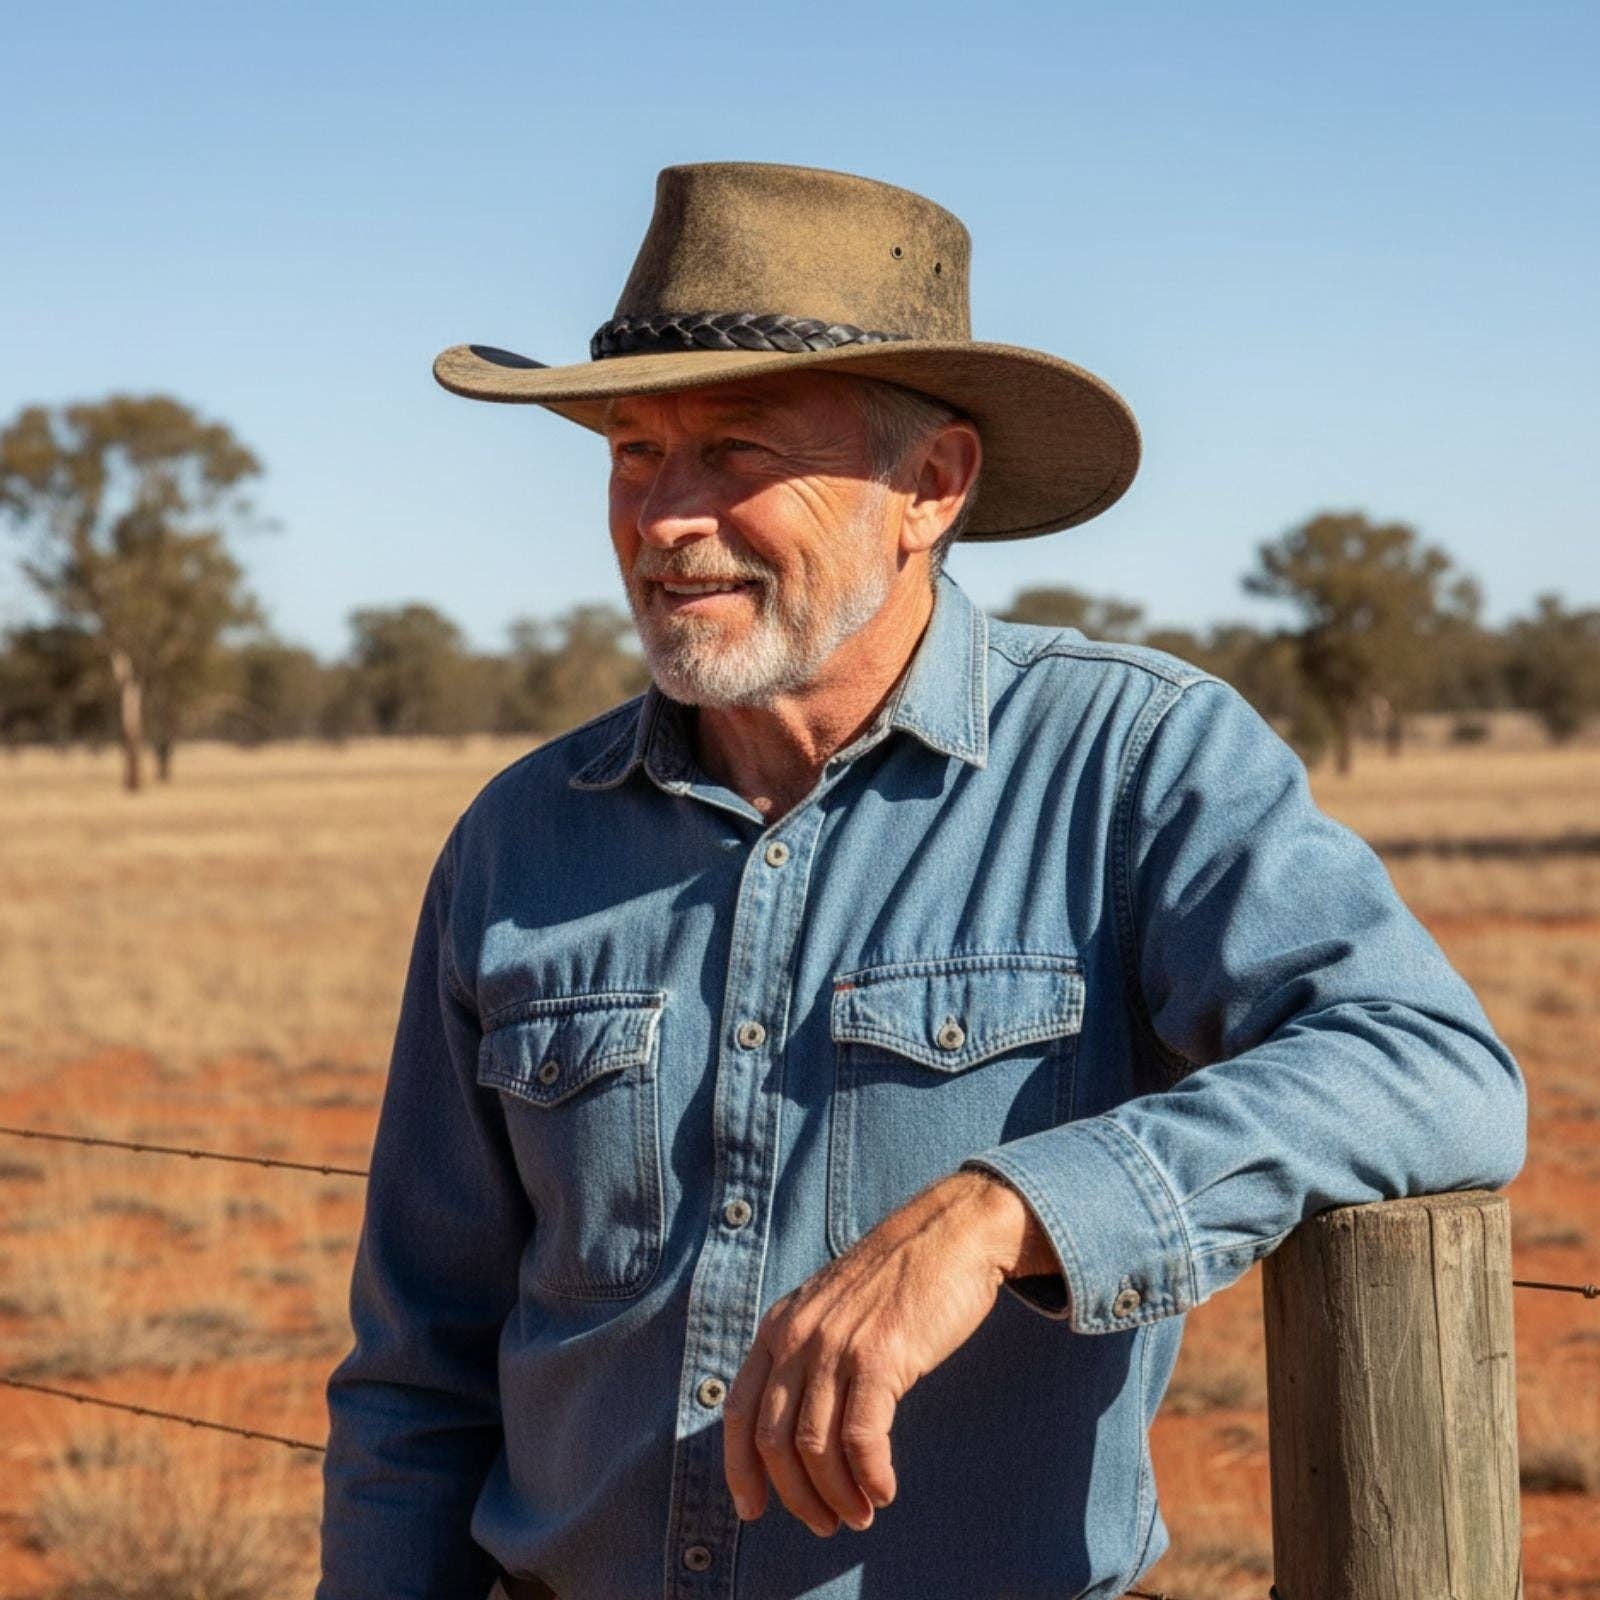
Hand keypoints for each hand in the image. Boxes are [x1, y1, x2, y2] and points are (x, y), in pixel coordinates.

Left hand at [721, 1168, 1040, 1536]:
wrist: (950, 1233)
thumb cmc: (897, 1277)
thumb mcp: (829, 1306)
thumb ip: (804, 1352)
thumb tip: (794, 1429)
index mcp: (779, 1325)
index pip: (738, 1411)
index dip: (740, 1470)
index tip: (754, 1510)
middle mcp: (798, 1335)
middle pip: (774, 1441)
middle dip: (797, 1495)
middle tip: (826, 1522)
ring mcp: (837, 1345)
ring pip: (816, 1447)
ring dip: (837, 1495)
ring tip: (860, 1513)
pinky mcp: (881, 1356)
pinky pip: (863, 1439)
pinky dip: (870, 1477)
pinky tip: (884, 1490)